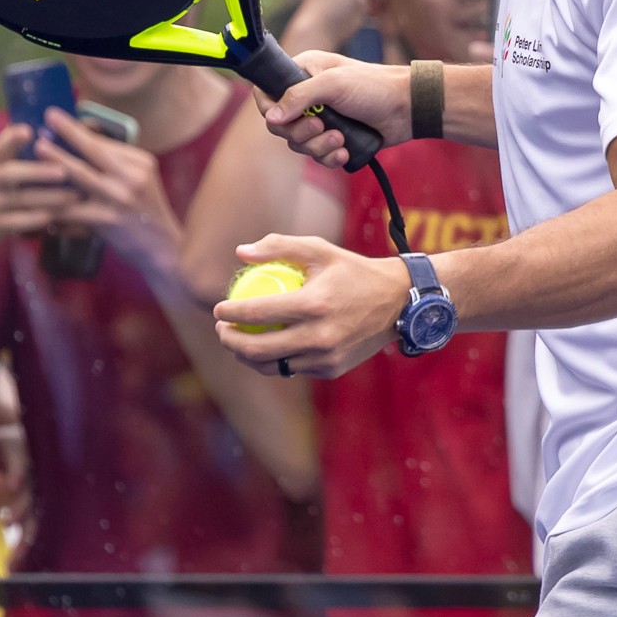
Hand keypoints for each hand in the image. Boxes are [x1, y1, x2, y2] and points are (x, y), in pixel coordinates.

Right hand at [0, 123, 79, 253]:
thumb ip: (10, 150)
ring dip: (48, 198)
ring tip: (73, 196)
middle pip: (11, 174)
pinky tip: (56, 216)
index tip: (28, 131)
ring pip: (21, 200)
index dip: (10, 139)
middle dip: (38, 172)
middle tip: (64, 171)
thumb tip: (38, 126)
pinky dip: (37, 219)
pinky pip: (19, 222)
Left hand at [39, 113, 185, 270]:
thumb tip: (83, 138)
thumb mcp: (140, 179)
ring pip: (81, 175)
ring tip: (38, 148)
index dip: (79, 129)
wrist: (161, 247)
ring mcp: (119, 198)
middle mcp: (132, 177)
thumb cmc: (146, 210)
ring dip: (57, 160)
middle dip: (68, 133)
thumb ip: (117, 162)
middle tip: (47, 119)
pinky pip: (74, 208)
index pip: (106, 142)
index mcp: (141, 163)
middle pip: (94, 151)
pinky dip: (56, 202)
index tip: (57, 116)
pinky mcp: (107, 220)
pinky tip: (39, 197)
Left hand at [209, 233, 407, 378]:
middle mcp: (319, 335)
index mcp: (314, 304)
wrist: (398, 303)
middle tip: (222, 330)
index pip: (257, 313)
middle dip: (230, 342)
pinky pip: (294, 369)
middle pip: (258, 349)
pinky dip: (277, 360)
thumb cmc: (353, 271)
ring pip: (273, 366)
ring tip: (238, 343)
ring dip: (248, 357)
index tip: (218, 309)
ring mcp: (326, 357)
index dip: (229, 313)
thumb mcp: (320, 249)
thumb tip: (240, 253)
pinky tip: (267, 349)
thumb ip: (279, 246)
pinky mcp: (332, 369)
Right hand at [259, 52, 410, 168]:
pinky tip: (345, 153)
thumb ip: (299, 97)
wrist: (408, 108)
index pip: (267, 94)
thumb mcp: (333, 85)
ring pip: (299, 144)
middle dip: (301, 132)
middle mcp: (308, 96)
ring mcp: (321, 119)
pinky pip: (318, 156)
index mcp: (303, 73)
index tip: (284, 119)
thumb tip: (270, 118)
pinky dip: (330, 158)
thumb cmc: (374, 86)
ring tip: (341, 139)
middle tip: (322, 126)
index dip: (270, 110)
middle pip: (281, 126)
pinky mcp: (335, 139)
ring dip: (319, 147)